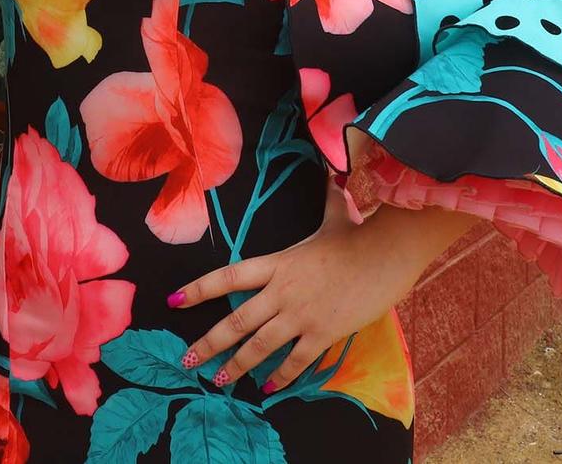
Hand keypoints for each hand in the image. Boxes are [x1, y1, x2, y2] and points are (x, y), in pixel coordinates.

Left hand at [170, 200, 447, 393]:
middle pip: (235, 321)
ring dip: (236, 365)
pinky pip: (294, 360)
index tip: (174, 301)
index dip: (198, 290)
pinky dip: (279, 376)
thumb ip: (329, 198)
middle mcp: (281, 290)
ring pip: (259, 345)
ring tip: (219, 381)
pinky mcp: (322, 333)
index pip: (227, 276)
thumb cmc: (360, 235)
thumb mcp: (336, 215)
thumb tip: (332, 174)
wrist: (387, 254)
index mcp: (277, 262)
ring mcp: (300, 314)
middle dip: (209, 343)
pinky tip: (268, 387)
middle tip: (188, 360)